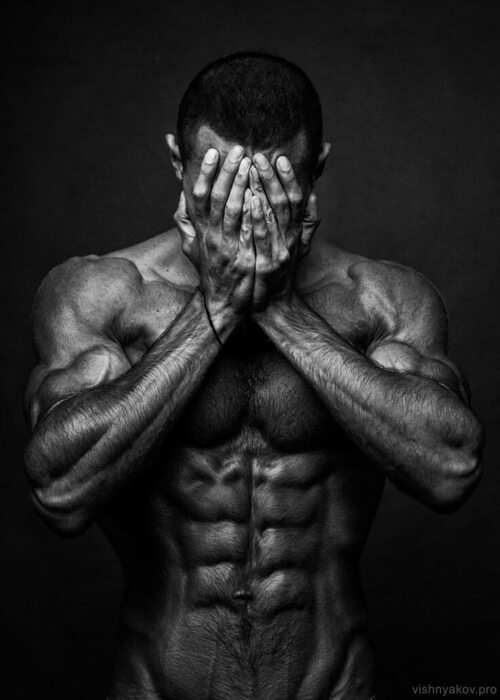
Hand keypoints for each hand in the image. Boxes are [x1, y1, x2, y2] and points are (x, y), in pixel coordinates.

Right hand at [174, 146, 254, 319]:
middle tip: (238, 150)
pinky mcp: (242, 258)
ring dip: (240, 185)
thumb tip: (182, 195)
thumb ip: (187, 220)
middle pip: (215, 198)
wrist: (222, 302)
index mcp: (200, 230)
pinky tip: (259, 195)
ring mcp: (226, 247)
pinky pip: (247, 232)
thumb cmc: (211, 270)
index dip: (204, 173)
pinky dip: (252, 213)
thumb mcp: (192, 246)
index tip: (213, 152)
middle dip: (227, 172)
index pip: (198, 196)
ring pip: (231, 210)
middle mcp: (210, 236)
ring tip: (250, 164)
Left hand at [249, 154, 319, 310]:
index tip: (279, 158)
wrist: (273, 304)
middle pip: (284, 201)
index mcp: (295, 232)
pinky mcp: (268, 264)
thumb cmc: (279, 271)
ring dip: (263, 189)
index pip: (296, 198)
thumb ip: (306, 219)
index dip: (289, 178)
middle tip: (260, 156)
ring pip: (274, 215)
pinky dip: (257, 217)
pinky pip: (262, 236)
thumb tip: (313, 193)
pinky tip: (250, 200)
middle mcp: (291, 238)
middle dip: (272, 177)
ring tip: (252, 169)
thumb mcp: (296, 244)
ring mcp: (280, 251)